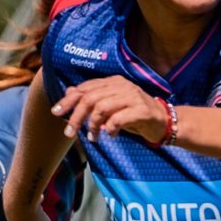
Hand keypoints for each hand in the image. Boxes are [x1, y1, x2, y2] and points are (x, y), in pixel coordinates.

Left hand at [52, 76, 168, 145]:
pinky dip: (111, 129)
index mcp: (112, 82)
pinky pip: (119, 119)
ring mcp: (132, 96)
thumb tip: (69, 92)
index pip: (85, 88)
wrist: (164, 122)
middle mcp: (121, 86)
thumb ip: (93, 99)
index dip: (68, 101)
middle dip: (76, 116)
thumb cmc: (135, 115)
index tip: (56, 113)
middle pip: (90, 98)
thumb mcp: (111, 106)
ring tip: (92, 138)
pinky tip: (111, 136)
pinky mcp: (141, 110)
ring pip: (102, 108)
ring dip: (93, 125)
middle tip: (69, 133)